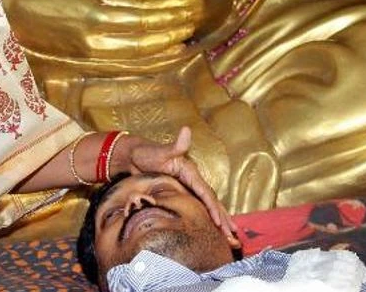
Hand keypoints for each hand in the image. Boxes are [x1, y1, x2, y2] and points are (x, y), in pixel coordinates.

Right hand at [2, 0, 203, 58]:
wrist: (16, 16)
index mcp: (92, 16)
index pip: (141, 20)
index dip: (167, 17)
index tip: (187, 10)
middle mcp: (94, 42)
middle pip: (143, 45)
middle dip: (171, 37)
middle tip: (193, 27)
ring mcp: (90, 58)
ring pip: (136, 63)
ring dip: (163, 57)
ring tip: (186, 47)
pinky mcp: (87, 66)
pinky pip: (124, 70)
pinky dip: (146, 67)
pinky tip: (162, 60)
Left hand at [124, 127, 238, 246]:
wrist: (134, 156)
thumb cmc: (146, 153)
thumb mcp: (160, 150)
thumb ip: (176, 145)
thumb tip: (186, 130)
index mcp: (190, 171)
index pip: (205, 192)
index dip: (213, 207)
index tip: (219, 222)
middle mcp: (192, 179)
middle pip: (211, 200)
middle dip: (222, 217)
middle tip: (231, 234)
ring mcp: (188, 185)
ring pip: (207, 204)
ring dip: (219, 218)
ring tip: (229, 233)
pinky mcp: (181, 191)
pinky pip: (197, 205)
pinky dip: (207, 215)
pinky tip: (213, 225)